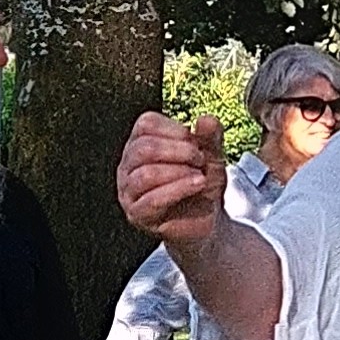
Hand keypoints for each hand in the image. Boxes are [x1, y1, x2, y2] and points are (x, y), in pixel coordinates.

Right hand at [117, 109, 232, 240]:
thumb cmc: (201, 183)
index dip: (176, 130)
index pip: (146, 124)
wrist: (208, 220)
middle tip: (201, 160)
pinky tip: (198, 184)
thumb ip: (210, 137)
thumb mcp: (211, 156)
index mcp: (140, 143)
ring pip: (145, 175)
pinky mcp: (137, 215)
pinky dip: (179, 190)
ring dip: (179, 172)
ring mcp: (128, 191)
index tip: (197, 143)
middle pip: (144, 148)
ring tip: (200, 176)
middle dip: (180, 151)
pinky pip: (152, 200)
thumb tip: (207, 119)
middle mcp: (128, 165)